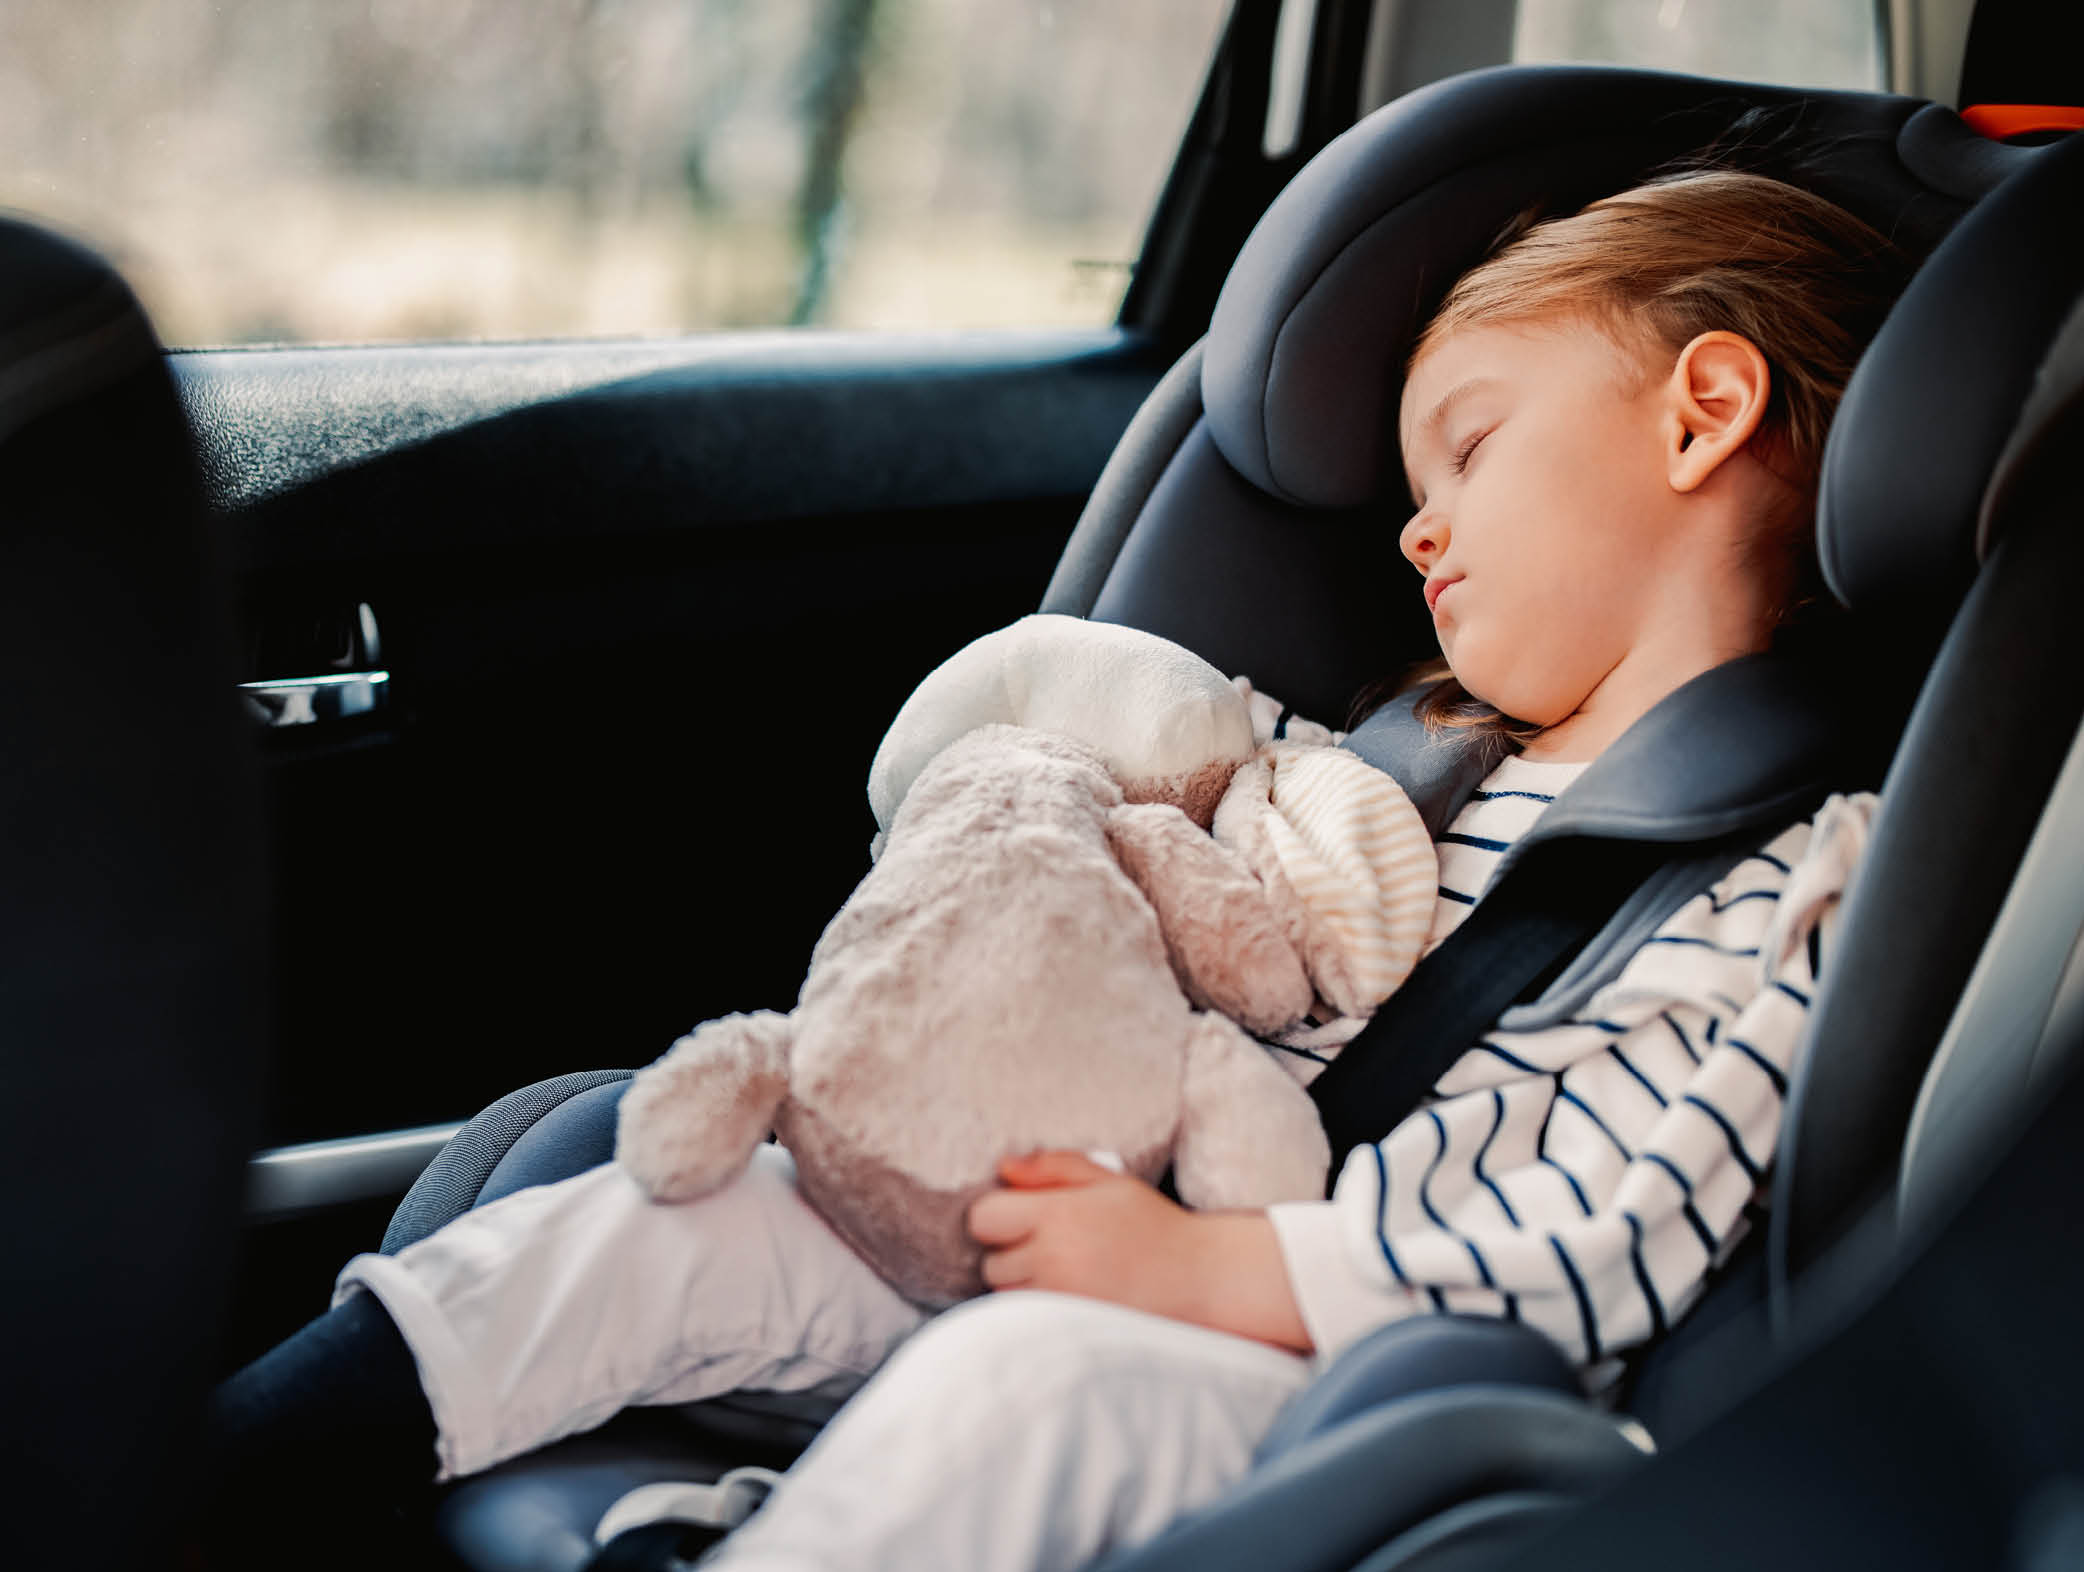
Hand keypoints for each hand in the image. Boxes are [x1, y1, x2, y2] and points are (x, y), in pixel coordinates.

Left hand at [966, 1150, 1312, 1350]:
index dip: (998, 1214)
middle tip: (1051, 1246)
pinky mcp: (1068, 1330)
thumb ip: (1053, 1167)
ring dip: (1022, 1285)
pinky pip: (1027, 1321)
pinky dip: (1037, 1310)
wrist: (1199, 1278)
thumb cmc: (1153, 1224)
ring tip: (1063, 1272)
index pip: (983, 1218)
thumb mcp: (1108, 1181)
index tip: (1021, 1216)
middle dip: (1011, 1252)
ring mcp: (1058, 1301)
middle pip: (990, 1261)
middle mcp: (1052, 1260)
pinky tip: (1068, 1296)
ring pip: (1005, 1295)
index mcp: (1058, 1216)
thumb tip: (1002, 1166)